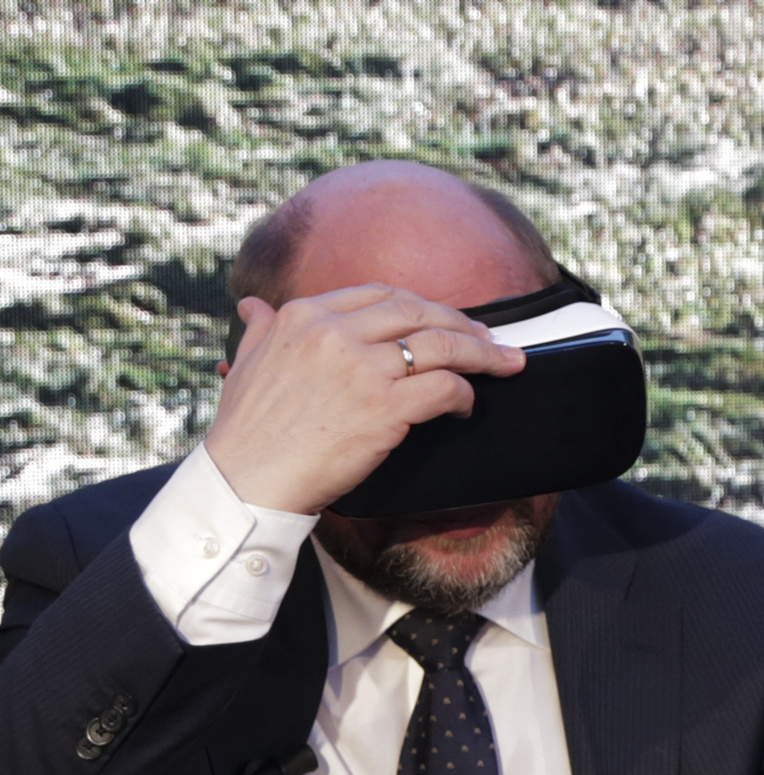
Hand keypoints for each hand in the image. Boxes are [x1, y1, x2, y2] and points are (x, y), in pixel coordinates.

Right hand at [205, 286, 520, 514]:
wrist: (247, 479)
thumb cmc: (248, 431)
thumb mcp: (247, 363)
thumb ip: (260, 329)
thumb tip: (254, 305)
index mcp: (304, 316)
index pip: (380, 295)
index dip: (422, 305)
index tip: (444, 318)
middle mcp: (334, 334)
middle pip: (419, 313)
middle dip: (462, 324)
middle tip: (489, 340)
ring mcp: (361, 368)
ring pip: (442, 345)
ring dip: (482, 354)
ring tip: (506, 363)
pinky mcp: (384, 406)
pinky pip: (444, 387)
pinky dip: (464, 394)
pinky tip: (466, 407)